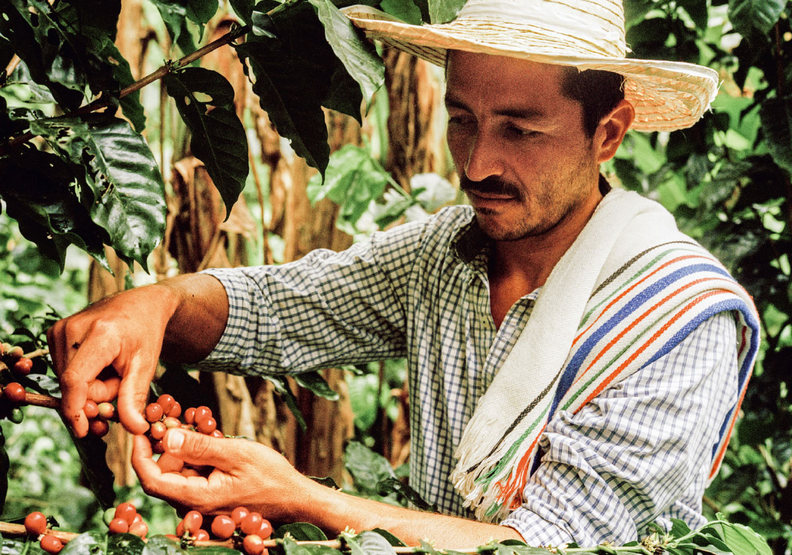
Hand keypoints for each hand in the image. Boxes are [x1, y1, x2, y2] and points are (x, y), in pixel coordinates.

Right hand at [47, 284, 179, 436]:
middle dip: (97, 396)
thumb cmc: (146, 333)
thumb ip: (135, 398)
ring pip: (67, 381)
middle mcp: (72, 329)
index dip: (77, 410)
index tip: (84, 430)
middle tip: (121, 382)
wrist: (140, 304)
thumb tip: (135, 429)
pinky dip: (83, 376)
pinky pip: (64, 370)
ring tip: (112, 369)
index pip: (76, 380)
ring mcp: (60, 329)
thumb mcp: (146, 365)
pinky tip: (100, 364)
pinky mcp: (54, 333)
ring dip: (91, 386)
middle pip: (74, 385)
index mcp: (99, 334)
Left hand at [131, 429, 312, 518]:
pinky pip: (192, 474)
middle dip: (162, 444)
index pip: (151, 479)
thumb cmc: (272, 478)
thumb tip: (166, 436)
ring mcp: (203, 502)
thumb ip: (200, 447)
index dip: (139, 453)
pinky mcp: (211, 496)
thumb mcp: (237, 454)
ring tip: (190, 421)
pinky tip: (206, 436)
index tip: (140, 428)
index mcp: (197, 497)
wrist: (296, 499)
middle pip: (162, 473)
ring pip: (177, 472)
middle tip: (171, 414)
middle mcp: (194, 504)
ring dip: (179, 447)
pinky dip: (193, 455)